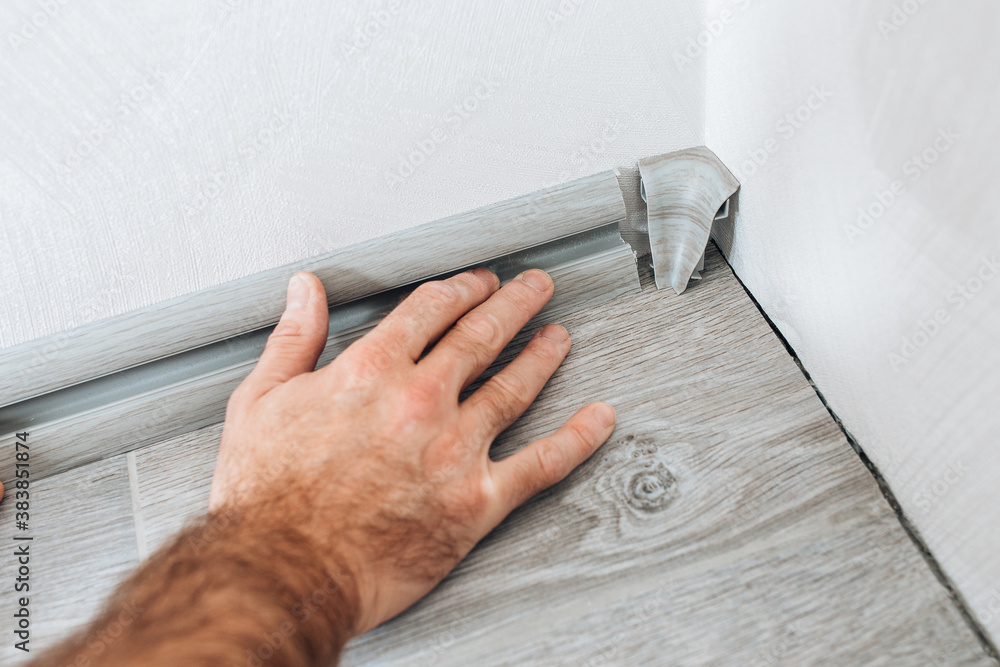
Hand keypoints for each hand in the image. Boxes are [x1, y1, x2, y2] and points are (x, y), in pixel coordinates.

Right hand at [210, 268, 615, 634]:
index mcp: (371, 371)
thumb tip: (305, 291)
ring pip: (514, 387)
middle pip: (481, 336)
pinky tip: (598, 417)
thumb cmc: (267, 497)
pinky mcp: (477, 501)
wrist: (284, 571)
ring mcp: (455, 450)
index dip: (460, 289)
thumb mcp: (260, 401)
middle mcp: (421, 401)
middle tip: (533, 288)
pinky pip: (542, 464)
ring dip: (542, 355)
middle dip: (512, 305)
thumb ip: (293, 339)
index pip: (431, 310)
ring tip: (558, 336)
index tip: (475, 282)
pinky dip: (578, 438)